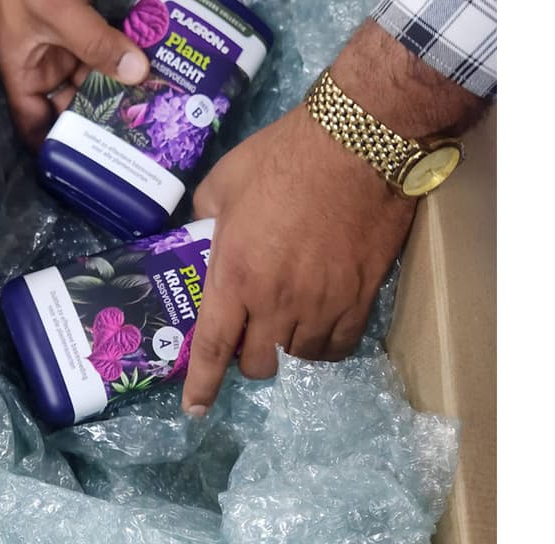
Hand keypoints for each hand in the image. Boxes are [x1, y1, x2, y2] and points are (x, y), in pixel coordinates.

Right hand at [0, 0, 149, 146]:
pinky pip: (116, 51)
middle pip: (73, 106)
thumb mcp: (59, 8)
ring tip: (159, 118)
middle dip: (102, 123)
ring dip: (124, 93)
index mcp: (22, 67)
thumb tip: (140, 78)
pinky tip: (163, 78)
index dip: (57, 148)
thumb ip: (96, 45)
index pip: (36, 123)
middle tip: (141, 146)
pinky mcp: (96, 19)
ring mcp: (72, 40)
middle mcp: (46, 60)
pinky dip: (134, 62)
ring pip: (99, 79)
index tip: (90, 171)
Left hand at [182, 21, 484, 414]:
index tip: (194, 410)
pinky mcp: (360, 298)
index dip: (201, 386)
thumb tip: (200, 234)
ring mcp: (322, 304)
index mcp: (235, 275)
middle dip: (249, 360)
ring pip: (301, 360)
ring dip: (288, 350)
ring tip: (285, 324)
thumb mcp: (223, 181)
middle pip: (260, 365)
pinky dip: (325, 345)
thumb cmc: (283, 157)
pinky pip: (340, 346)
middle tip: (249, 335)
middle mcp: (277, 302)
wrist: (357, 145)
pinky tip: (320, 325)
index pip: (213, 348)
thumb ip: (204, 217)